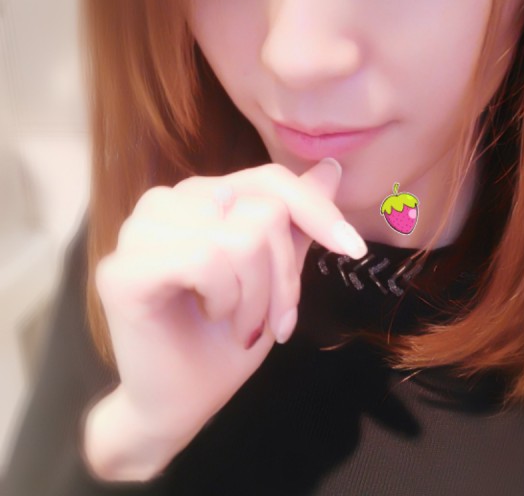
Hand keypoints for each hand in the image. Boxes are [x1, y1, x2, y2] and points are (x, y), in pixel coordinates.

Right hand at [84, 158, 365, 479]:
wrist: (178, 402)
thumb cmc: (224, 338)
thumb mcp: (275, 274)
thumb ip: (295, 221)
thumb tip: (331, 168)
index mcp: (202, 197)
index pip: (270, 181)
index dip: (317, 211)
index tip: (354, 249)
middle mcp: (168, 202)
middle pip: (265, 211)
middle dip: (284, 277)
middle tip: (274, 322)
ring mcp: (140, 230)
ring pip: (241, 236)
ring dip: (257, 295)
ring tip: (242, 322)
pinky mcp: (123, 268)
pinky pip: (207, 258)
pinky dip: (226, 296)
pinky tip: (212, 315)